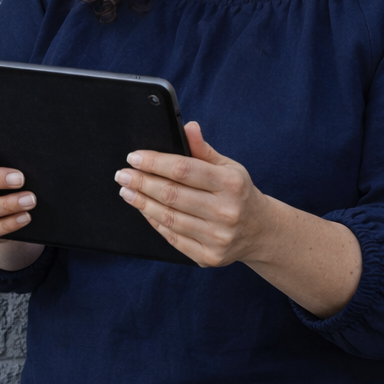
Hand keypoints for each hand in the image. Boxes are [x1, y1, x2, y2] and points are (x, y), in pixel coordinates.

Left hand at [114, 121, 272, 267]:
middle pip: (172, 195)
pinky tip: (144, 210)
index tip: (134, 157)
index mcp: (231, 184)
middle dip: (142, 182)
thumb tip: (187, 127)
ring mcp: (217, 237)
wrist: (261, 231)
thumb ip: (203, 149)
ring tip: (127, 191)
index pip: (184, 170)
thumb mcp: (229, 167)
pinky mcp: (209, 257)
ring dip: (142, 203)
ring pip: (169, 218)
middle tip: (122, 174)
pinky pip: (173, 238)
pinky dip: (155, 223)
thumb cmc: (239, 193)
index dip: (155, 162)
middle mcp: (226, 212)